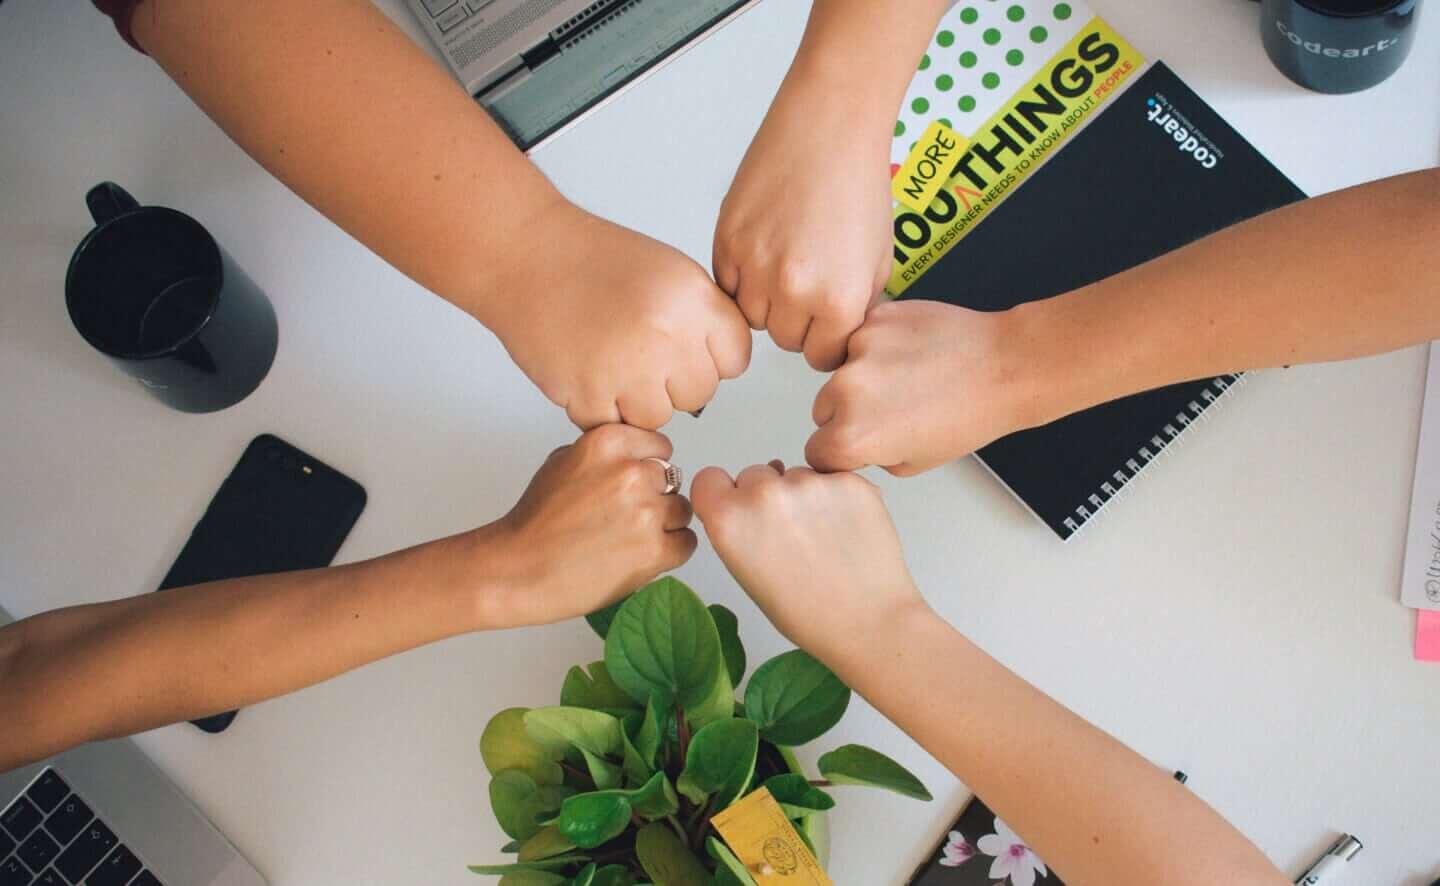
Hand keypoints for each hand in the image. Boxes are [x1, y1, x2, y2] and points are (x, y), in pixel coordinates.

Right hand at [475, 425, 697, 627]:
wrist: (518, 570)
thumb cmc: (535, 521)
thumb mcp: (563, 461)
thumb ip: (606, 453)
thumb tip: (638, 456)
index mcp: (608, 443)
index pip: (660, 446)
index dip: (649, 468)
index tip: (633, 486)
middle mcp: (631, 472)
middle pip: (673, 480)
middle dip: (655, 497)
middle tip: (625, 518)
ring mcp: (645, 512)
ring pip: (683, 511)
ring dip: (665, 525)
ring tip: (630, 539)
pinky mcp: (654, 551)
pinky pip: (686, 543)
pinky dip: (670, 552)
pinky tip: (640, 556)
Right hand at [487, 205, 750, 429]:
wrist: (527, 255)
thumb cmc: (594, 260)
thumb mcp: (671, 272)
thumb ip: (702, 318)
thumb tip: (720, 366)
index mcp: (693, 299)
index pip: (736, 358)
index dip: (711, 357)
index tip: (688, 349)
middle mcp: (666, 334)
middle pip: (700, 393)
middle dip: (674, 382)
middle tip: (640, 354)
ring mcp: (627, 368)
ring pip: (659, 417)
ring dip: (636, 400)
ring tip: (610, 361)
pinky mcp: (588, 394)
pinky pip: (614, 426)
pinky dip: (600, 408)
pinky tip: (588, 371)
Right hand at [691, 461, 924, 664]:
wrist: (869, 623)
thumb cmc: (805, 613)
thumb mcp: (747, 574)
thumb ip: (737, 529)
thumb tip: (748, 497)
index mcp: (730, 519)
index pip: (709, 479)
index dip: (724, 495)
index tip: (739, 511)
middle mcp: (764, 493)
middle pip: (754, 474)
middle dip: (766, 496)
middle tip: (790, 535)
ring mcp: (810, 482)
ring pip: (795, 474)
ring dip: (804, 496)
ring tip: (824, 538)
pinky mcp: (849, 480)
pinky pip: (831, 477)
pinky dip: (837, 497)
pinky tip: (847, 530)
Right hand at [713, 75, 891, 370]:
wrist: (830, 125)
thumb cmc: (858, 180)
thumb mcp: (879, 258)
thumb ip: (858, 306)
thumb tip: (839, 336)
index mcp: (839, 299)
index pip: (822, 355)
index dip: (826, 338)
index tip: (826, 322)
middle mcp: (794, 289)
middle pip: (784, 340)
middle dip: (797, 320)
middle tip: (807, 283)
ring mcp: (755, 266)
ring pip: (752, 317)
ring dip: (766, 300)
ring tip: (785, 262)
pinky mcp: (726, 241)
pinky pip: (727, 285)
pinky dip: (742, 276)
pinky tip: (765, 247)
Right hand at [807, 300, 1050, 476]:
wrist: (1004, 366)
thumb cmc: (970, 415)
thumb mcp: (913, 463)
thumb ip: (869, 455)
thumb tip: (851, 443)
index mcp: (853, 436)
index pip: (816, 451)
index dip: (838, 452)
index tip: (856, 445)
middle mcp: (847, 391)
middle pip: (822, 409)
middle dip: (847, 412)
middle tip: (891, 409)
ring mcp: (859, 350)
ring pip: (839, 370)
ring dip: (861, 376)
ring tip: (907, 379)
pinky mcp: (874, 320)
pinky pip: (860, 339)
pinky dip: (878, 347)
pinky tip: (910, 354)